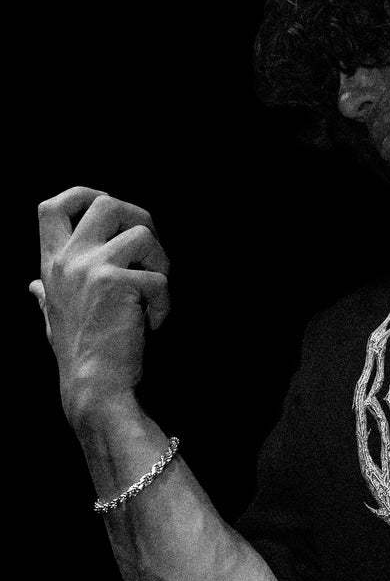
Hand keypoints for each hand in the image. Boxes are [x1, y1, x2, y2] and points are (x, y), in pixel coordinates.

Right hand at [33, 187, 170, 426]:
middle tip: (149, 251)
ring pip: (142, 233)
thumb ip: (45, 295)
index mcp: (51, 263)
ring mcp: (92, 268)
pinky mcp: (119, 284)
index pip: (52, 206)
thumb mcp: (53, 317)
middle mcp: (69, 259)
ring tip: (155, 292)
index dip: (83, 195)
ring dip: (161, 261)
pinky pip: (159, 278)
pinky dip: (165, 303)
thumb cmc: (78, 353)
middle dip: (138, 218)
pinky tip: (154, 324)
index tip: (107, 206)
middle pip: (106, 203)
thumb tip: (32, 287)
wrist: (93, 385)